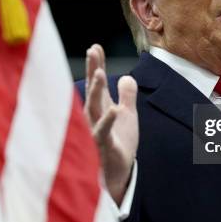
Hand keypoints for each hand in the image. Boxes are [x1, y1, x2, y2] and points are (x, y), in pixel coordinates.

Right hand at [84, 44, 138, 204]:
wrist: (119, 175)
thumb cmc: (120, 144)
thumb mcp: (128, 116)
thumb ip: (127, 96)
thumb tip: (128, 77)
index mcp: (103, 107)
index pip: (99, 83)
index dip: (97, 65)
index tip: (95, 46)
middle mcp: (96, 116)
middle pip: (93, 90)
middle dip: (93, 71)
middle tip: (92, 52)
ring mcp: (97, 131)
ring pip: (93, 108)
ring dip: (96, 91)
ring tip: (100, 74)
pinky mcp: (103, 146)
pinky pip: (103, 132)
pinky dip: (108, 120)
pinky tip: (114, 109)